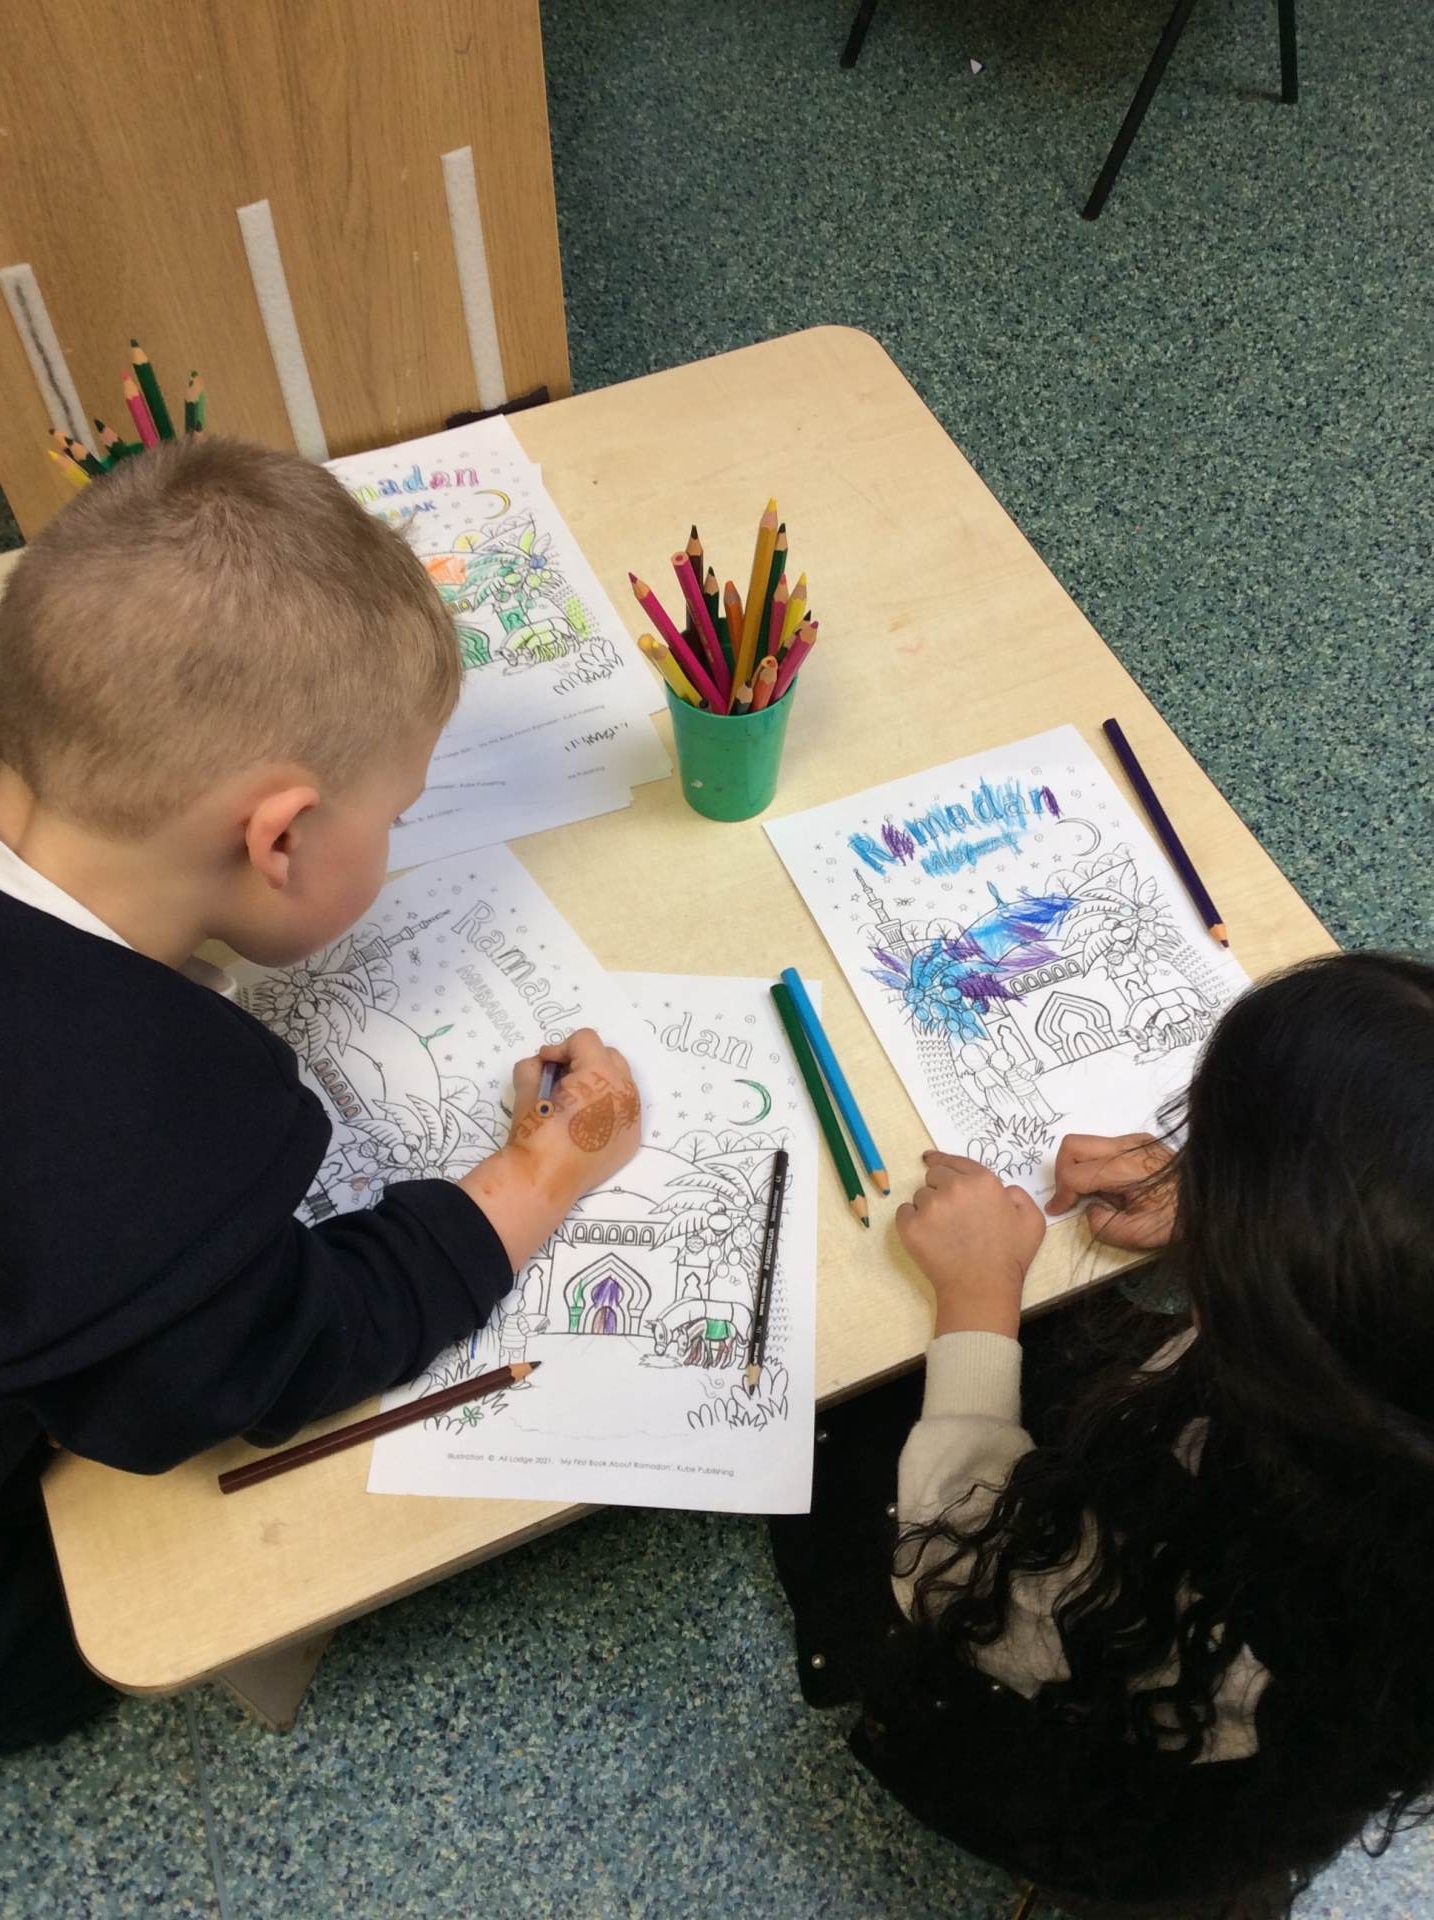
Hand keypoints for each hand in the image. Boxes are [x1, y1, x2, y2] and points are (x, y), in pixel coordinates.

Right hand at [460, 1029, 640, 1267]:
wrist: (544, 1180)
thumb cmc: (535, 1133)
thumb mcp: (526, 1091)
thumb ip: (533, 1066)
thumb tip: (541, 1064)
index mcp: (600, 1074)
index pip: (585, 1040)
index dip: (561, 1048)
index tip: (545, 1065)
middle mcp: (624, 1092)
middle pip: (609, 1056)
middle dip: (585, 1061)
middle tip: (561, 1080)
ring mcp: (632, 1117)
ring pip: (621, 1081)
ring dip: (600, 1081)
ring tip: (575, 1099)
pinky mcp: (632, 1138)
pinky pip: (625, 1109)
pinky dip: (609, 1106)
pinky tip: (587, 1122)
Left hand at [896, 1152, 1046, 1337]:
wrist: (982, 1288)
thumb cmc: (1009, 1257)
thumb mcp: (1032, 1220)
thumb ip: (1018, 1194)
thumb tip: (1003, 1189)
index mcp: (981, 1181)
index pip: (954, 1161)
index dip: (942, 1161)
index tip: (931, 1159)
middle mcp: (953, 1187)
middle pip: (934, 1175)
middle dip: (940, 1188)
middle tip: (950, 1213)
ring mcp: (929, 1206)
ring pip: (920, 1195)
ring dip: (928, 1207)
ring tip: (943, 1231)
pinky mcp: (910, 1226)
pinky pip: (904, 1212)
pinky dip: (912, 1221)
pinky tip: (927, 1236)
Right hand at [1046, 1132, 1175, 1249]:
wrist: (1214, 1202)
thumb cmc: (1179, 1220)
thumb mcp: (1141, 1235)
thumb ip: (1103, 1226)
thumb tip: (1090, 1209)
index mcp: (1126, 1168)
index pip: (1074, 1172)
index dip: (1060, 1193)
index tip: (1058, 1210)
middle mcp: (1127, 1146)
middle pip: (1072, 1146)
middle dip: (1062, 1172)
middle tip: (1070, 1198)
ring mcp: (1135, 1140)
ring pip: (1086, 1143)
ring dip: (1080, 1168)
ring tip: (1097, 1195)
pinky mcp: (1140, 1141)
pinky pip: (1103, 1148)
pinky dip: (1096, 1165)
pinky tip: (1114, 1187)